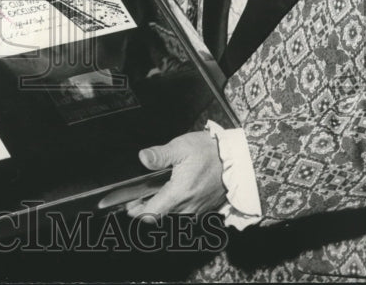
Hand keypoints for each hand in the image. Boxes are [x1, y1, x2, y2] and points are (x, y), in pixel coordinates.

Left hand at [102, 132, 225, 219]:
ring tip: (150, 197)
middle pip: (159, 218)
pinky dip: (173, 208)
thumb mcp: (181, 147)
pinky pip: (184, 214)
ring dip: (159, 210)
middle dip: (145, 211)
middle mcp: (187, 208)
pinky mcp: (204, 209)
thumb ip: (160, 155)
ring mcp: (197, 210)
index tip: (127, 205)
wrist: (238, 159)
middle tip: (134, 201)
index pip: (151, 215)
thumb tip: (142, 158)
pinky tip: (169, 195)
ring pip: (171, 217)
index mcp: (179, 194)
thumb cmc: (209, 152)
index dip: (136, 212)